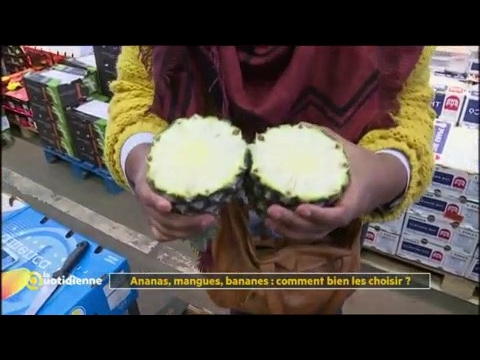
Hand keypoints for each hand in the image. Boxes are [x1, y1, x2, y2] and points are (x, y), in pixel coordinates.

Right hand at [126, 144, 215, 241]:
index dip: (155, 202)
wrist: (142, 170)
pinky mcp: (153, 223)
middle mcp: (145, 203)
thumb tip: (205, 149)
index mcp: (145, 184)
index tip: (168, 206)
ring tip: (209, 223)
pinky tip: (197, 231)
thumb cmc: (159, 162)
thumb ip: (179, 154)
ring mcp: (149, 215)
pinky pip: (163, 235)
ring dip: (188, 230)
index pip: (146, 195)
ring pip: (165, 230)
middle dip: (187, 222)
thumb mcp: (164, 154)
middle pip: (162, 219)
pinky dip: (180, 235)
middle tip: (210, 218)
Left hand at [265, 128, 408, 240]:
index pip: (337, 216)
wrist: (381, 181)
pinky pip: (308, 234)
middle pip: (317, 229)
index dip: (319, 215)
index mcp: (353, 200)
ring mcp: (333, 223)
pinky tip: (273, 224)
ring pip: (310, 235)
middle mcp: (343, 216)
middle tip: (272, 210)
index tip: (301, 208)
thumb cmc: (363, 164)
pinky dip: (291, 232)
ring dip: (288, 230)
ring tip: (268, 219)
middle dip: (293, 222)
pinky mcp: (325, 224)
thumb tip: (299, 126)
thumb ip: (326, 138)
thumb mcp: (349, 149)